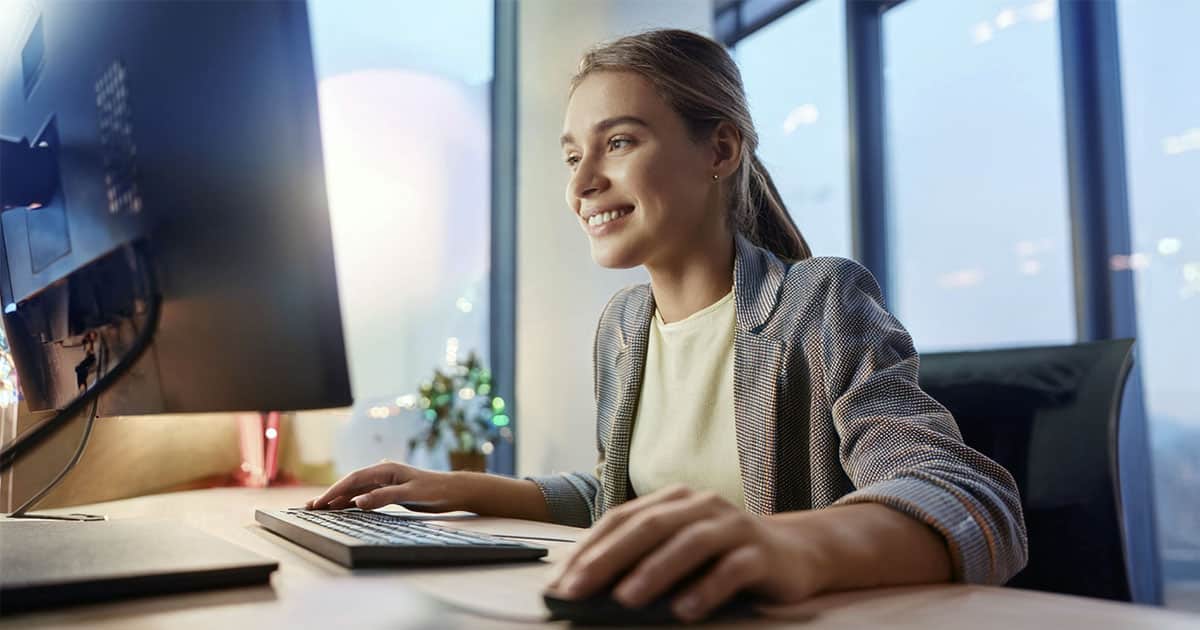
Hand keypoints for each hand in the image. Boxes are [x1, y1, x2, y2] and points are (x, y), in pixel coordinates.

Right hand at [305, 460, 465, 511]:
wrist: (454, 491)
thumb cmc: (435, 490)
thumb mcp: (410, 494)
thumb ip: (383, 497)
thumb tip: (357, 501)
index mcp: (386, 469)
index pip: (353, 479)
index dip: (334, 491)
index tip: (320, 502)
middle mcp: (382, 472)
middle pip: (350, 483)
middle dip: (329, 494)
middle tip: (309, 506)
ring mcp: (385, 481)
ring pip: (355, 490)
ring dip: (337, 498)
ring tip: (318, 508)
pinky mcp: (389, 490)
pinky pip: (363, 495)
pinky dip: (350, 501)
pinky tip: (340, 508)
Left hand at [544, 484, 828, 622]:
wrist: (798, 551)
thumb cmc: (724, 555)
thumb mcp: (682, 548)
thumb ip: (643, 557)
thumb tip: (588, 586)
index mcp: (675, 500)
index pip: (622, 518)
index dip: (590, 548)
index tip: (561, 581)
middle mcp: (702, 506)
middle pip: (649, 527)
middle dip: (608, 559)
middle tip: (578, 589)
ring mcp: (734, 527)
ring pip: (689, 544)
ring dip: (654, 572)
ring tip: (625, 600)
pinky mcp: (762, 553)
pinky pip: (732, 570)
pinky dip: (706, 589)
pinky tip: (685, 611)